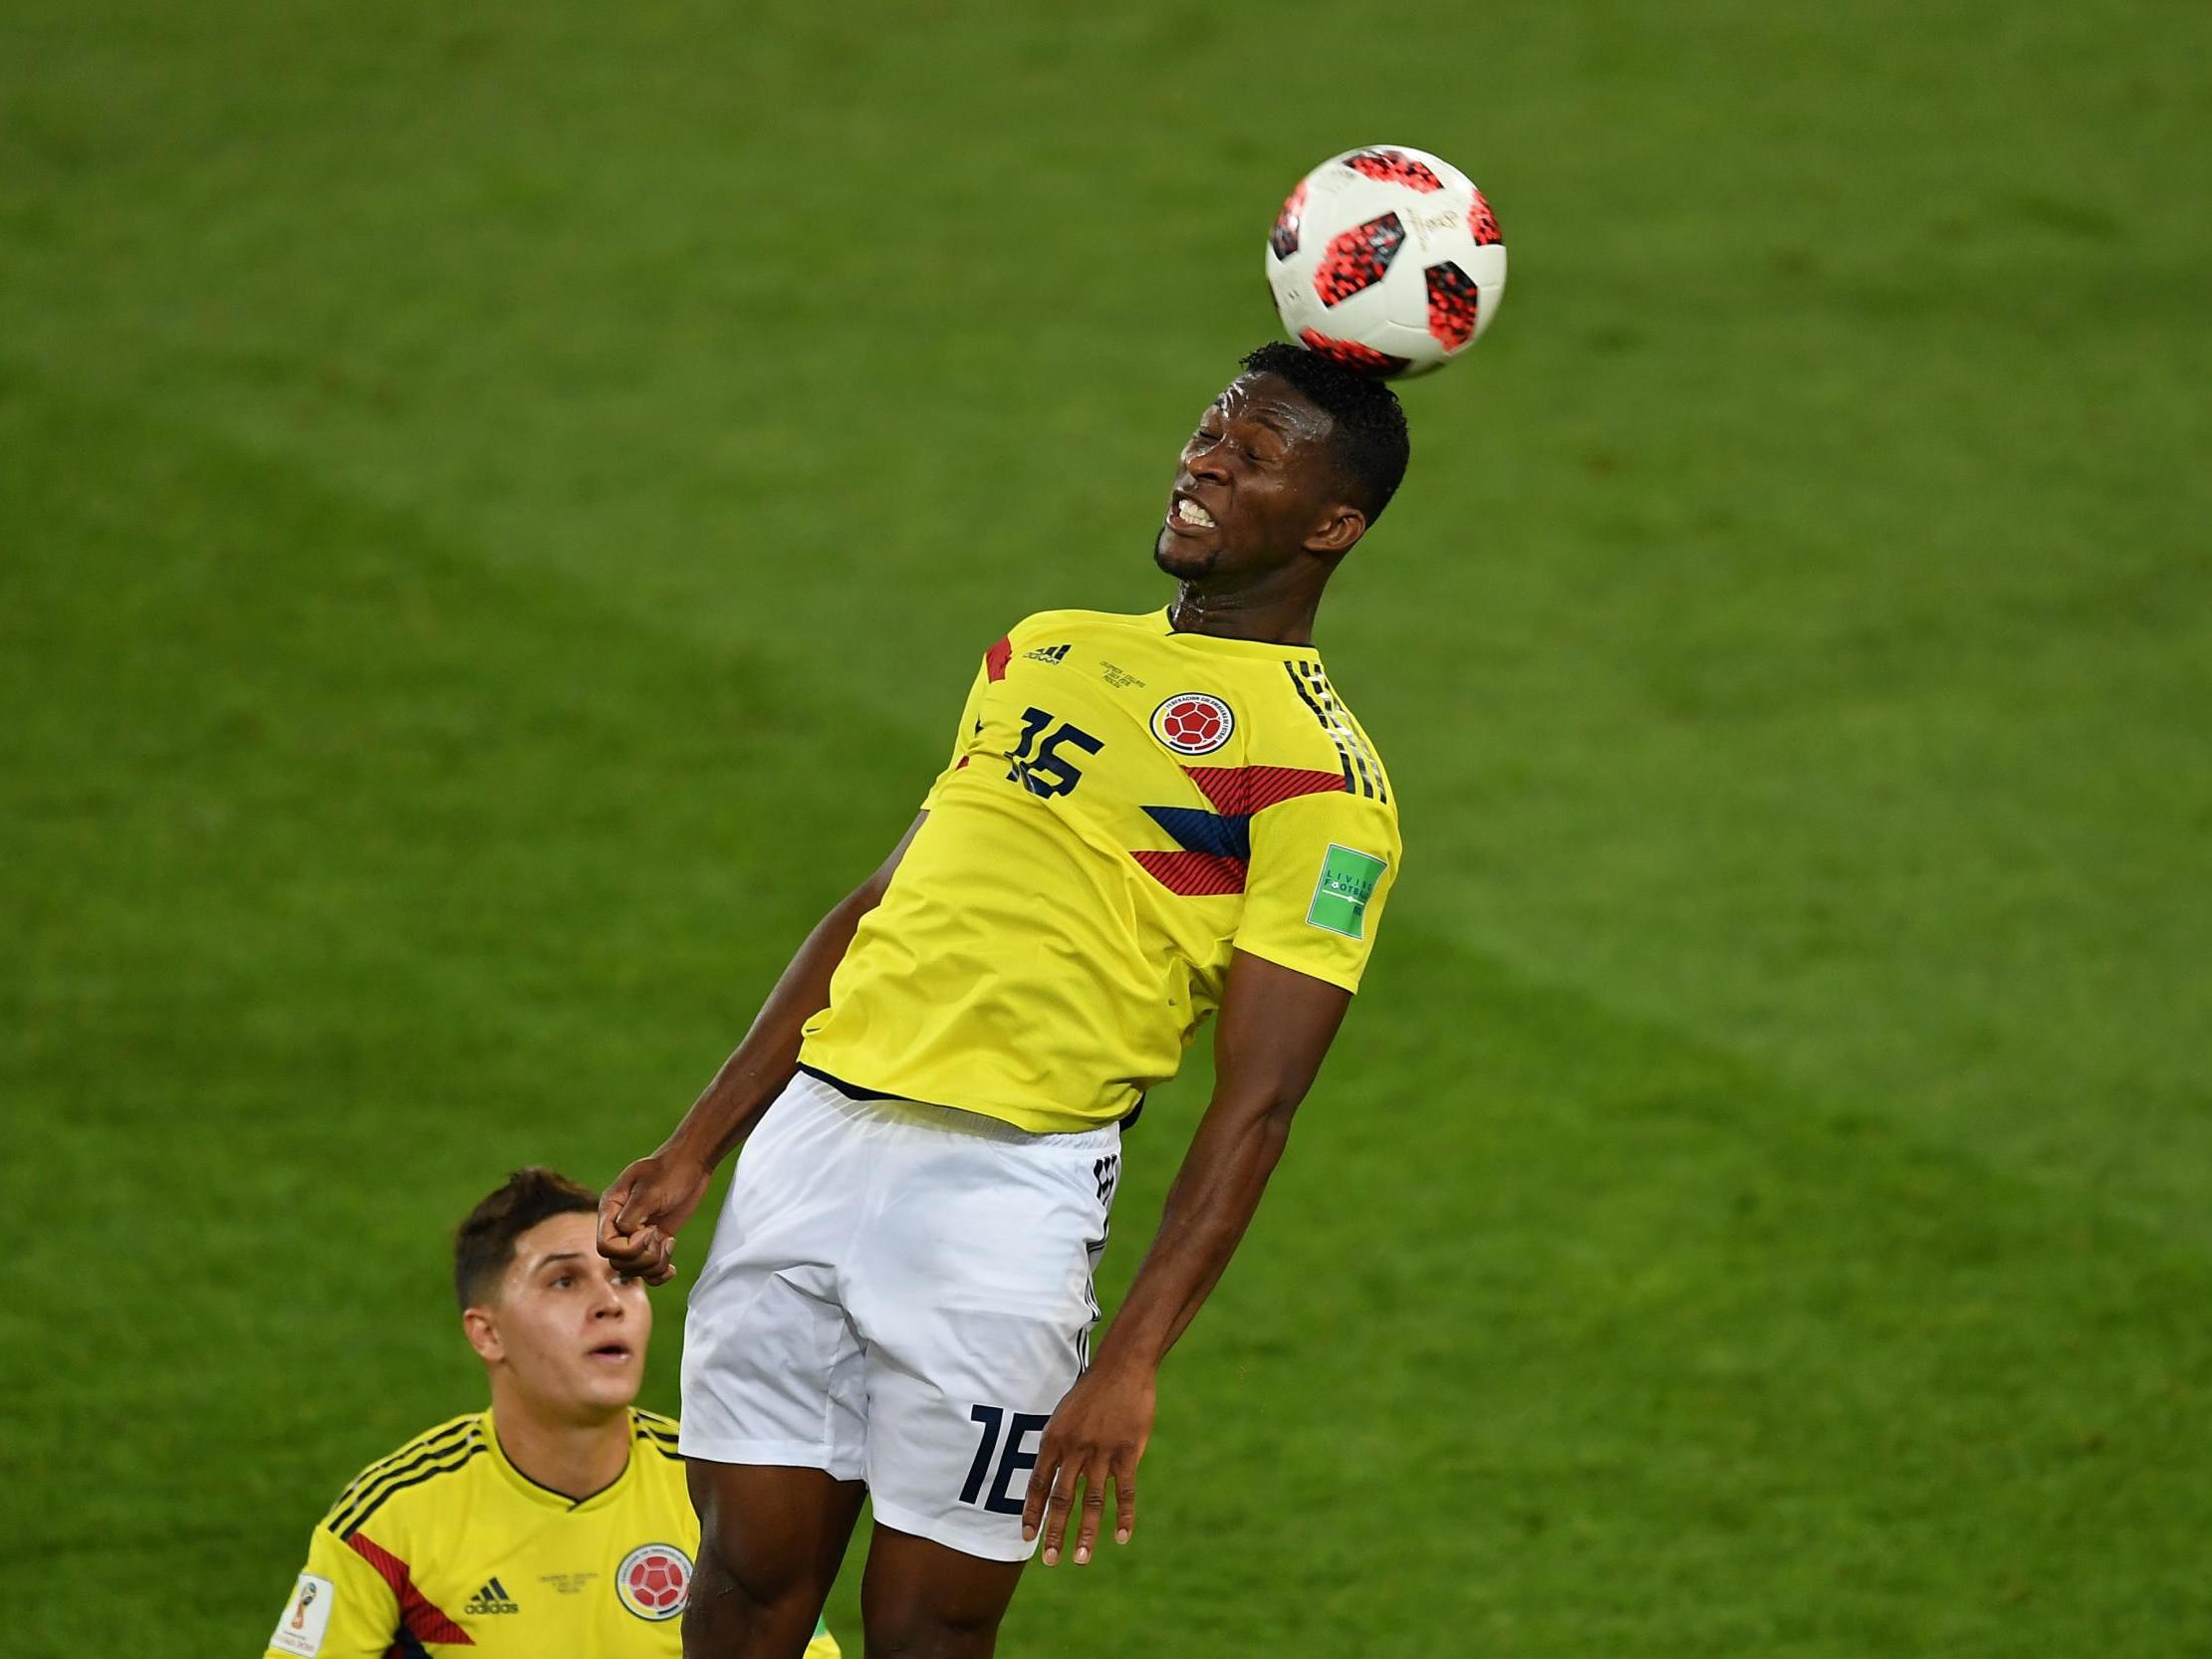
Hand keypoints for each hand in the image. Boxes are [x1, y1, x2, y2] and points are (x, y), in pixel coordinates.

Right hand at [596, 1153, 712, 1285]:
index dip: (629, 1248)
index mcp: (611, 1209)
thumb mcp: (650, 1190)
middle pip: (619, 1262)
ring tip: (669, 1245)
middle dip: (644, 1257)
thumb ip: (633, 1215)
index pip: (605, 1246)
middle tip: (661, 1236)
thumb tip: (626, 1235)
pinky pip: (649, 1271)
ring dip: (654, 1265)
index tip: (651, 1230)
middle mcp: (619, 1224)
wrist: (692, 1163)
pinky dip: (659, 1275)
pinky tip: (672, 1268)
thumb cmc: (671, 1170)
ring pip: (634, 1269)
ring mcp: (637, 1234)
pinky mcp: (654, 1240)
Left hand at [1021, 1359, 1155, 1565]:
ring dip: (1086, 1533)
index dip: (1031, 1512)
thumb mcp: (1063, 1414)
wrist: (1122, 1366)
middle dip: (1054, 1533)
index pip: (1037, 1483)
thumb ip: (1058, 1447)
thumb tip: (1048, 1476)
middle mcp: (1074, 1448)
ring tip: (1082, 1559)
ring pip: (1091, 1501)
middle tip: (1051, 1561)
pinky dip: (1124, 1516)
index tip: (1027, 1537)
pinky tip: (1122, 1537)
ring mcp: (1101, 1451)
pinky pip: (1124, 1491)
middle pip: (1061, 1499)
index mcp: (1054, 1439)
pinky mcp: (1127, 1452)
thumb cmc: (1091, 1391)